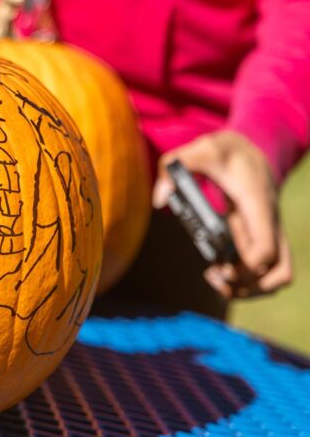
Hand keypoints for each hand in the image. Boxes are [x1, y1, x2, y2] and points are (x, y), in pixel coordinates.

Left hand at [152, 130, 292, 298]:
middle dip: (248, 287)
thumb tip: (158, 200)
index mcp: (257, 206)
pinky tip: (217, 269)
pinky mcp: (262, 238)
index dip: (245, 269)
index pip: (264, 250)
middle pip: (278, 274)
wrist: (249, 148)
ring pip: (278, 277)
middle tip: (216, 278)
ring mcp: (269, 234)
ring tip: (216, 279)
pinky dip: (246, 279)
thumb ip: (173, 167)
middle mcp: (270, 224)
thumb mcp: (198, 149)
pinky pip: (266, 270)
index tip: (219, 267)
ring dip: (249, 288)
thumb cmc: (223, 151)